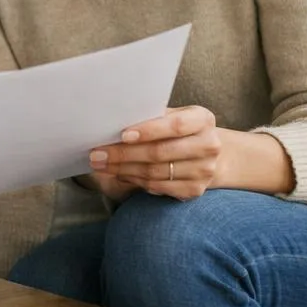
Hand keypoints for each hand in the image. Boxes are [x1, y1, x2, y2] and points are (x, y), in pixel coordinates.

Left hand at [89, 106, 221, 200]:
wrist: (207, 153)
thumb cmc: (178, 129)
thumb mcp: (171, 115)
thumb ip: (150, 117)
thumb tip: (112, 121)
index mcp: (202, 120)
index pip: (175, 125)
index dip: (149, 130)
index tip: (122, 135)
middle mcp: (209, 146)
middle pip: (160, 152)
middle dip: (124, 154)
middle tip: (97, 154)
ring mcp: (204, 171)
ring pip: (155, 172)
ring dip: (123, 169)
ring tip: (101, 164)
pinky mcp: (195, 190)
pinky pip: (157, 187)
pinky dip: (134, 180)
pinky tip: (119, 173)